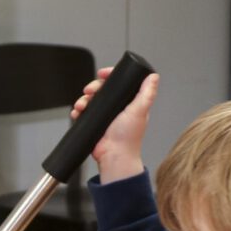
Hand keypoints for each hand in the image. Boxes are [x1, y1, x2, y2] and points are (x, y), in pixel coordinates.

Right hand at [71, 69, 158, 183]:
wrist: (114, 156)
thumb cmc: (129, 138)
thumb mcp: (139, 111)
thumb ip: (147, 94)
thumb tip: (153, 76)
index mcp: (129, 102)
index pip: (119, 82)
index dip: (110, 75)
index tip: (102, 74)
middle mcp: (117, 107)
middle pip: (102, 89)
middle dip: (93, 87)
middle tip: (89, 90)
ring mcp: (105, 115)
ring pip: (91, 100)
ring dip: (83, 99)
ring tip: (81, 105)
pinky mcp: (94, 123)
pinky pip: (84, 112)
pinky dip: (78, 110)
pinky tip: (77, 113)